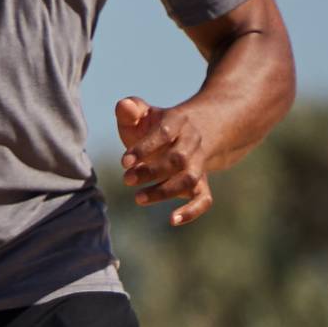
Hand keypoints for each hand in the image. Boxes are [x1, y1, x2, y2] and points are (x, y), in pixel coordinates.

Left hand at [115, 94, 219, 225]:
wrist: (193, 133)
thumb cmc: (156, 126)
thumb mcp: (143, 113)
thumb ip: (130, 109)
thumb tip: (124, 105)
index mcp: (178, 121)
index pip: (165, 132)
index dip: (145, 147)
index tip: (124, 161)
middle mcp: (192, 143)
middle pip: (177, 159)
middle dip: (151, 171)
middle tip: (127, 179)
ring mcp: (198, 164)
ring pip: (189, 179)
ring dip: (164, 191)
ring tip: (138, 199)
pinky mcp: (200, 183)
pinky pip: (204, 199)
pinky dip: (191, 211)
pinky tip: (172, 220)